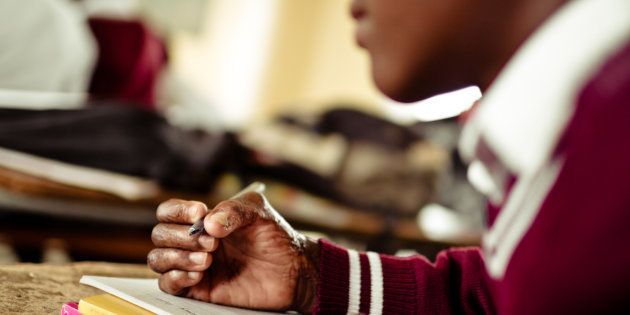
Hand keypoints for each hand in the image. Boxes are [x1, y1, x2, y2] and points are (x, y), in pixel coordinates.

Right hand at [147, 192, 318, 312]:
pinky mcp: (198, 289)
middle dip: (181, 237)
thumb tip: (207, 224)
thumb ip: (234, 210)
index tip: (199, 213)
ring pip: (158, 259)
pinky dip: (176, 278)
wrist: (293, 269)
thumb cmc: (275, 237)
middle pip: (160, 235)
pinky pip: (167, 285)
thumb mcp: (258, 212)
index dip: (177, 211)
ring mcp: (194, 265)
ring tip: (208, 259)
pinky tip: (199, 274)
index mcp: (203, 220)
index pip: (169, 212)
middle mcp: (193, 241)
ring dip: (178, 257)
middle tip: (213, 243)